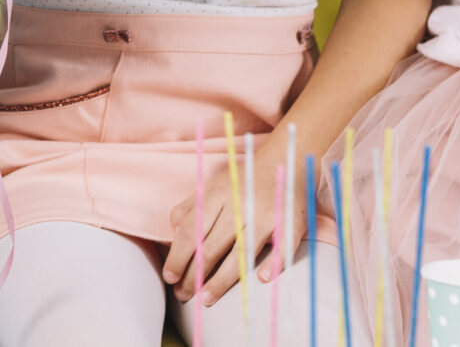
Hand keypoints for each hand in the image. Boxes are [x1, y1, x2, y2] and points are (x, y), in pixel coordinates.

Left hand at [162, 136, 292, 305]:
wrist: (284, 160)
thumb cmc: (243, 180)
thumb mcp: (211, 185)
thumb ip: (190, 207)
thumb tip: (173, 234)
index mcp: (216, 195)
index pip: (190, 231)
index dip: (177, 256)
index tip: (169, 277)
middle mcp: (239, 204)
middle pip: (211, 246)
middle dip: (194, 275)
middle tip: (184, 295)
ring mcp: (265, 214)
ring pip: (240, 253)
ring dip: (222, 279)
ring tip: (207, 299)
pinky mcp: (290, 222)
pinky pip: (282, 246)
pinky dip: (272, 263)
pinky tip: (260, 279)